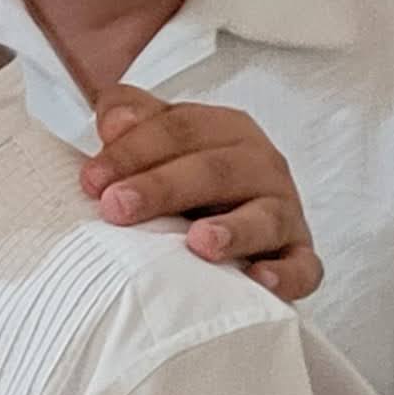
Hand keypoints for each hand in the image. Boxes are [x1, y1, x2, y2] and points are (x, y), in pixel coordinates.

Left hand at [84, 85, 320, 301]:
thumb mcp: (153, 136)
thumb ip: (128, 114)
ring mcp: (283, 211)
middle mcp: (261, 166)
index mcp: (225, 129)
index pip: (179, 130)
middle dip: (163, 187)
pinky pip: (302, 267)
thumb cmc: (178, 175)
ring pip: (266, 217)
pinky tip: (258, 280)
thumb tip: (114, 121)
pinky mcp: (297, 255)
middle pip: (215, 171)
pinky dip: (286, 274)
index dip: (132, 151)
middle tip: (117, 208)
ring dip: (234, 230)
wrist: (226, 216)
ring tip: (199, 242)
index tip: (91, 180)